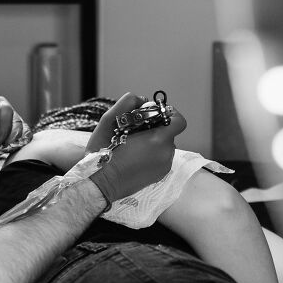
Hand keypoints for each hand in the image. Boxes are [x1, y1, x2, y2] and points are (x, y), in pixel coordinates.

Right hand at [86, 92, 186, 206]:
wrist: (103, 182)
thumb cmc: (105, 152)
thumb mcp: (111, 121)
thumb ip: (129, 105)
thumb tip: (142, 101)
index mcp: (158, 139)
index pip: (179, 121)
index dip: (171, 114)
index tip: (158, 113)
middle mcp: (166, 153)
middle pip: (169, 133)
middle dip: (157, 128)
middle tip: (138, 130)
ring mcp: (165, 165)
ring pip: (165, 145)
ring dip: (154, 142)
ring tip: (135, 145)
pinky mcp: (161, 174)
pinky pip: (162, 157)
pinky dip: (153, 154)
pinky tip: (137, 157)